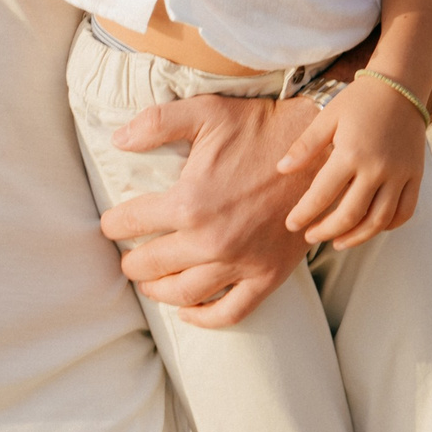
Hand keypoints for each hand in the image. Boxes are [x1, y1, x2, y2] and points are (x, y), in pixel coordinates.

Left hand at [99, 95, 321, 326]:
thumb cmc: (260, 129)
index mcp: (189, 203)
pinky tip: (188, 312)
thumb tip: (117, 140)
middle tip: (126, 257)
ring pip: (183, 293)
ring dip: (157, 291)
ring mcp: (241, 263)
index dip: (112, 224)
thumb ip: (156, 123)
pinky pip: (231, 312)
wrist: (321, 154)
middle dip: (131, 262)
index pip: (128, 223)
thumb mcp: (205, 112)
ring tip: (148, 282)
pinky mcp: (268, 276)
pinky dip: (205, 318)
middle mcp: (211, 241)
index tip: (111, 223)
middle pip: (149, 265)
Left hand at [276, 75, 426, 247]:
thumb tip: (281, 170)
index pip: (322, 195)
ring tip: (337, 242)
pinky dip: (388, 225)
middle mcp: (377, 169)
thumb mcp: (326, 118)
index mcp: (350, 154)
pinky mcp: (415, 176)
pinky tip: (370, 228)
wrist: (400, 87)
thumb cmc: (358, 101)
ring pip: (379, 220)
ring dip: (357, 237)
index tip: (291, 225)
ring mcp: (400, 175)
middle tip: (310, 237)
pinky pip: (405, 211)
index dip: (304, 214)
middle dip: (327, 231)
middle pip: (350, 215)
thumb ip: (304, 146)